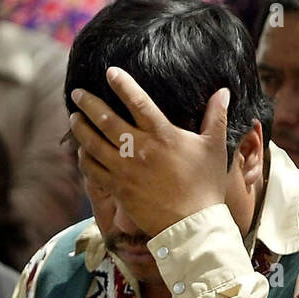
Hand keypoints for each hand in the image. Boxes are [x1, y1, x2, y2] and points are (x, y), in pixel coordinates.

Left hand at [69, 67, 229, 237]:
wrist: (192, 225)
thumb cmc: (206, 185)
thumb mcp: (215, 147)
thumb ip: (216, 116)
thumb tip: (224, 91)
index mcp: (162, 135)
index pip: (137, 101)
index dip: (122, 84)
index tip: (110, 72)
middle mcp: (139, 150)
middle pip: (106, 120)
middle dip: (89, 103)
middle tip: (77, 93)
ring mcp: (125, 171)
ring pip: (94, 145)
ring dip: (81, 129)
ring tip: (74, 118)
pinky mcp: (119, 190)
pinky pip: (94, 171)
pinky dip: (84, 158)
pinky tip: (82, 151)